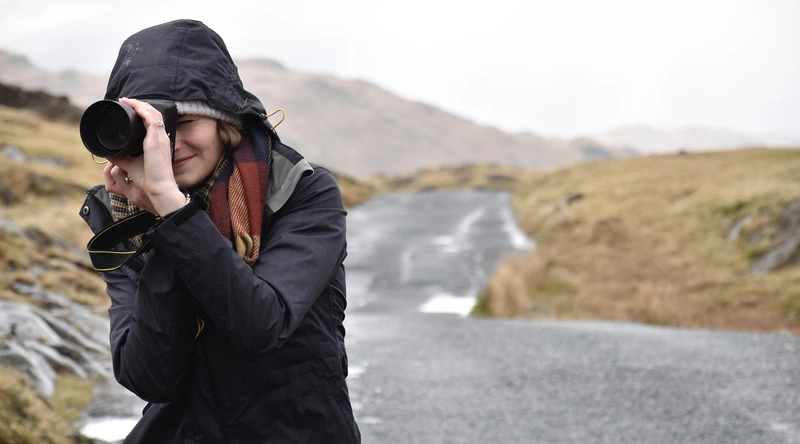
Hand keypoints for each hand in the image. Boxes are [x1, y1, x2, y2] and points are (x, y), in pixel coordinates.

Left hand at [104, 98, 186, 215]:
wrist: (159, 189)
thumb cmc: (150, 182)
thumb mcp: (131, 166)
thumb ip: (120, 159)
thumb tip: (109, 153)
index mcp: (158, 144)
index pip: (154, 123)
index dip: (143, 113)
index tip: (130, 109)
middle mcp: (161, 139)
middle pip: (154, 114)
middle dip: (140, 105)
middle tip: (126, 101)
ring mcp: (160, 138)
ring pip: (153, 113)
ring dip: (139, 104)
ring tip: (126, 100)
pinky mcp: (156, 139)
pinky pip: (150, 118)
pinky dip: (140, 109)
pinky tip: (131, 104)